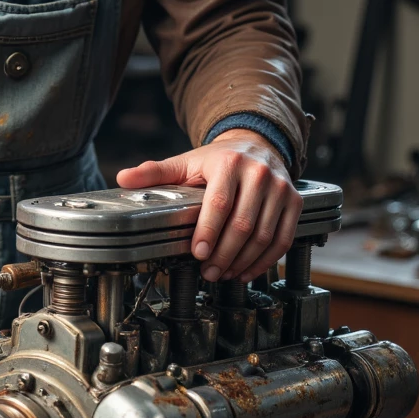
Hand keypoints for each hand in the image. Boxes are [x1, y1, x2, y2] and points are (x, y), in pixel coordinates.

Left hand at [116, 131, 302, 282]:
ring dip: (243, 261)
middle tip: (208, 271)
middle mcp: (258, 173)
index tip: (197, 253)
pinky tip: (247, 270)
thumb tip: (124, 179)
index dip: (208, 232)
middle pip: (243, 224)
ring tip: (224, 273)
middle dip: (223, 254)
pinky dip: (266, 260)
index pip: (219, 203)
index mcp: (228, 163)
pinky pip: (283, 238)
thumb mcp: (185, 162)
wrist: (256, 144)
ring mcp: (280, 188)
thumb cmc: (217, 160)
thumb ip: (155, 172)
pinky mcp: (294, 201)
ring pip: (264, 235)